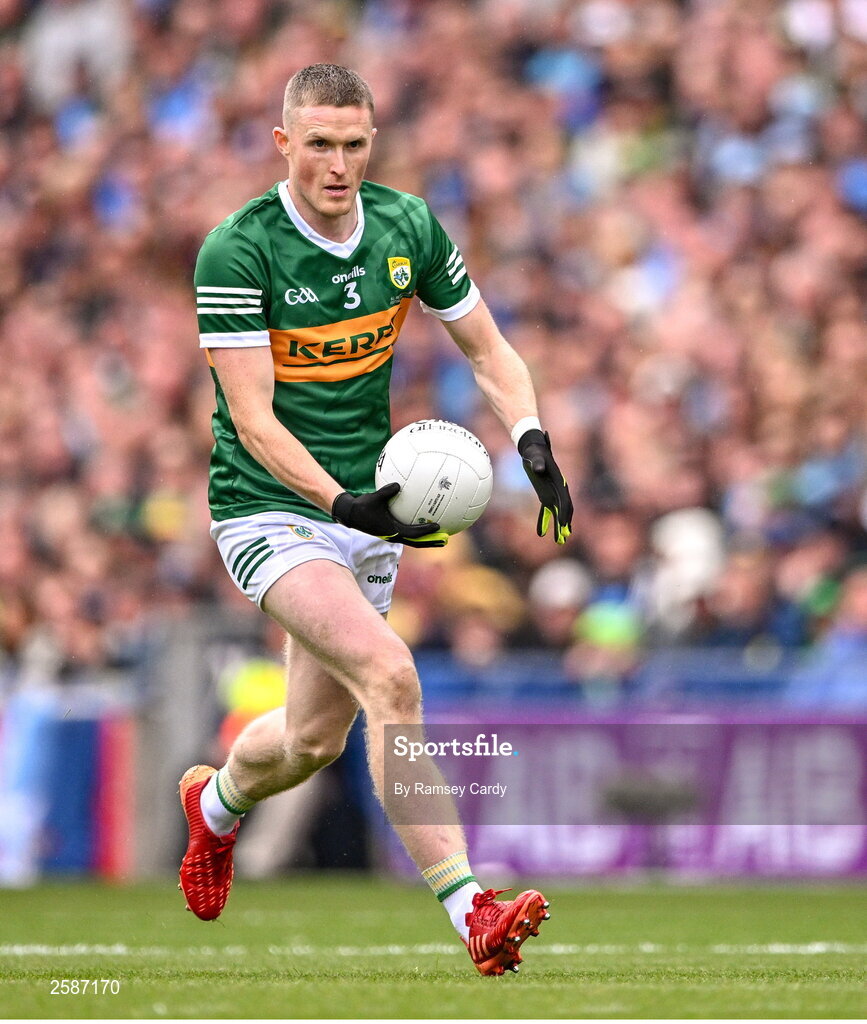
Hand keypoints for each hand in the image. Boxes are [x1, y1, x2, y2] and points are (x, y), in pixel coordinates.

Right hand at [332, 483, 448, 546]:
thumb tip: (398, 484)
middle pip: (417, 542)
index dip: (426, 531)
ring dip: (426, 539)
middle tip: (445, 540)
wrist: (351, 514)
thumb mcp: (374, 498)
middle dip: (431, 542)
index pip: (413, 533)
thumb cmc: (362, 507)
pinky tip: (424, 521)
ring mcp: (393, 534)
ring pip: (413, 539)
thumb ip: (386, 492)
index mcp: (392, 531)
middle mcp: (394, 535)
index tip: (438, 527)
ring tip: (440, 536)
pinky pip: (408, 531)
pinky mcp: (391, 530)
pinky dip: (417, 529)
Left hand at [518, 428, 572, 543]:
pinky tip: (541, 533)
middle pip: (564, 510)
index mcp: (559, 481)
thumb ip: (538, 463)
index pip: (564, 501)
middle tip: (563, 538)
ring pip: (557, 513)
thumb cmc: (535, 452)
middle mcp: (559, 489)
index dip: (564, 514)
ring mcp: (553, 493)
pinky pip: (546, 511)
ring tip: (558, 541)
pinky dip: (544, 521)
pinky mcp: (545, 495)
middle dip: (564, 524)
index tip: (564, 525)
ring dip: (557, 526)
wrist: (534, 449)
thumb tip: (538, 469)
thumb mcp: (535, 457)